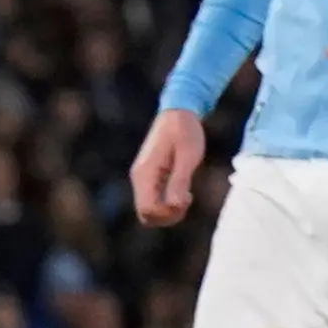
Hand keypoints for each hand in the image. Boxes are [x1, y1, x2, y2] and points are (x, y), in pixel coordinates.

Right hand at [130, 108, 207, 226]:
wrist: (178, 112)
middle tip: (188, 200)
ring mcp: (142, 177)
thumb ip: (180, 181)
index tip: (187, 199)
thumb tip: (175, 205)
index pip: (147, 209)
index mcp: (145, 173)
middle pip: (145, 214)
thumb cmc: (185, 132)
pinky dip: (168, 203)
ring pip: (149, 209)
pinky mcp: (149, 176)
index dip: (167, 214)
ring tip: (187, 195)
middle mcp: (139, 177)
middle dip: (167, 216)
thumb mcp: (188, 156)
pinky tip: (184, 191)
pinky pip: (154, 200)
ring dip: (169, 210)